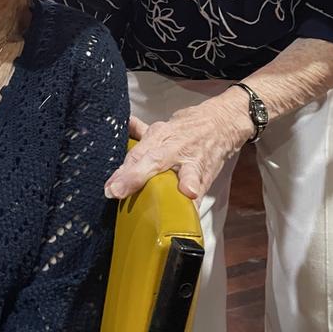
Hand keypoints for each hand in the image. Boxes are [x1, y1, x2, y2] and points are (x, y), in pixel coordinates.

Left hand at [104, 91, 253, 201]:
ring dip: (185, 181)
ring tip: (185, 192)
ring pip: (187, 171)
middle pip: (154, 160)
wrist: (223, 122)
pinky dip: (197, 200)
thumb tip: (125, 126)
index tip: (109, 188)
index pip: (138, 153)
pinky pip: (202, 186)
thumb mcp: (164, 127)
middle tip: (117, 191)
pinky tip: (192, 210)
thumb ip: (142, 132)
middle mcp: (175, 147)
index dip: (123, 171)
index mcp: (160, 135)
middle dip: (136, 176)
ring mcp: (194, 160)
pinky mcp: (208, 173)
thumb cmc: (188, 127)